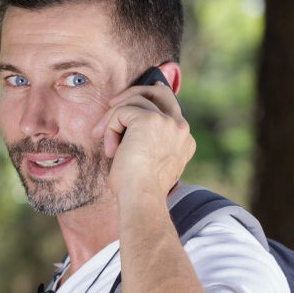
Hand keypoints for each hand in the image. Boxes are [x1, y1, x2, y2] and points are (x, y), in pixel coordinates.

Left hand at [91, 82, 195, 198]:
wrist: (141, 200)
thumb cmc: (139, 192)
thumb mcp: (149, 165)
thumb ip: (148, 144)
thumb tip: (126, 130)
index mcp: (185, 141)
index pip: (170, 109)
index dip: (150, 101)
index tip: (134, 98)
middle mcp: (181, 128)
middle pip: (160, 92)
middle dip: (134, 93)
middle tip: (112, 104)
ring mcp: (167, 122)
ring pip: (134, 102)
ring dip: (113, 121)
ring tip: (108, 146)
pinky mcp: (149, 119)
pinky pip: (121, 111)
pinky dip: (110, 128)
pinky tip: (111, 150)